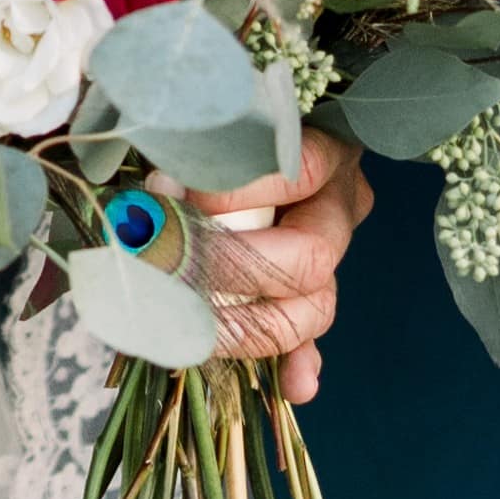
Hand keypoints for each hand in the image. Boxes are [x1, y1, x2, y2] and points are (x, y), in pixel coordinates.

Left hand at [183, 124, 371, 401]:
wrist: (255, 118)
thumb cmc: (230, 113)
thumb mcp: (221, 112)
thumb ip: (196, 141)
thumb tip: (161, 187)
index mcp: (323, 148)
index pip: (295, 172)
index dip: (235, 191)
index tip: (175, 193)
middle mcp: (338, 206)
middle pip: (310, 257)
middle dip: (236, 271)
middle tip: (174, 269)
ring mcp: (333, 254)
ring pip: (315, 307)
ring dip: (253, 327)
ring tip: (197, 329)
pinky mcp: (314, 291)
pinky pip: (313, 336)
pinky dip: (299, 362)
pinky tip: (295, 385)